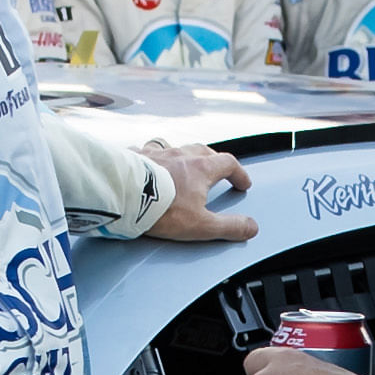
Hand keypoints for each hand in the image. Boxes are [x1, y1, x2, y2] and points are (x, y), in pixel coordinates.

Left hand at [131, 138, 256, 243]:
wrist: (124, 197)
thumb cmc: (162, 211)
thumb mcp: (201, 225)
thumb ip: (228, 226)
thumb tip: (251, 227)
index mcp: (200, 168)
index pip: (228, 163)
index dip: (238, 173)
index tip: (242, 183)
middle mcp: (180, 155)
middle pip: (203, 150)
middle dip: (213, 160)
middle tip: (217, 170)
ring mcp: (157, 153)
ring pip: (175, 147)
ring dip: (183, 155)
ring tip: (183, 164)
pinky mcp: (136, 156)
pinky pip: (147, 151)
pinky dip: (153, 157)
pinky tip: (149, 163)